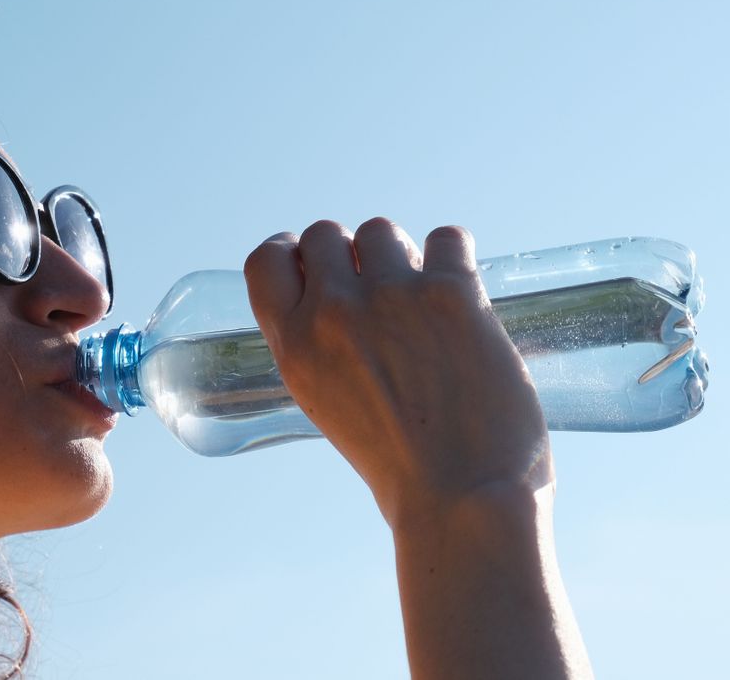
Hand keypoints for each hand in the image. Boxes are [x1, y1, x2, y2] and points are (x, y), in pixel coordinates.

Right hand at [244, 220, 553, 527]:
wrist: (463, 499)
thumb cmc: (400, 468)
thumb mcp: (326, 406)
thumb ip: (320, 350)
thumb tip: (340, 300)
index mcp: (294, 347)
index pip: (266, 261)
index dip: (291, 251)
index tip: (311, 259)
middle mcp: (334, 313)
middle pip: (325, 234)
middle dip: (350, 253)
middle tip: (378, 285)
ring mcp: (392, 297)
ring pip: (382, 230)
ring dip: (401, 255)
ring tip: (423, 296)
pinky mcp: (452, 294)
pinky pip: (446, 238)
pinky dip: (453, 257)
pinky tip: (460, 290)